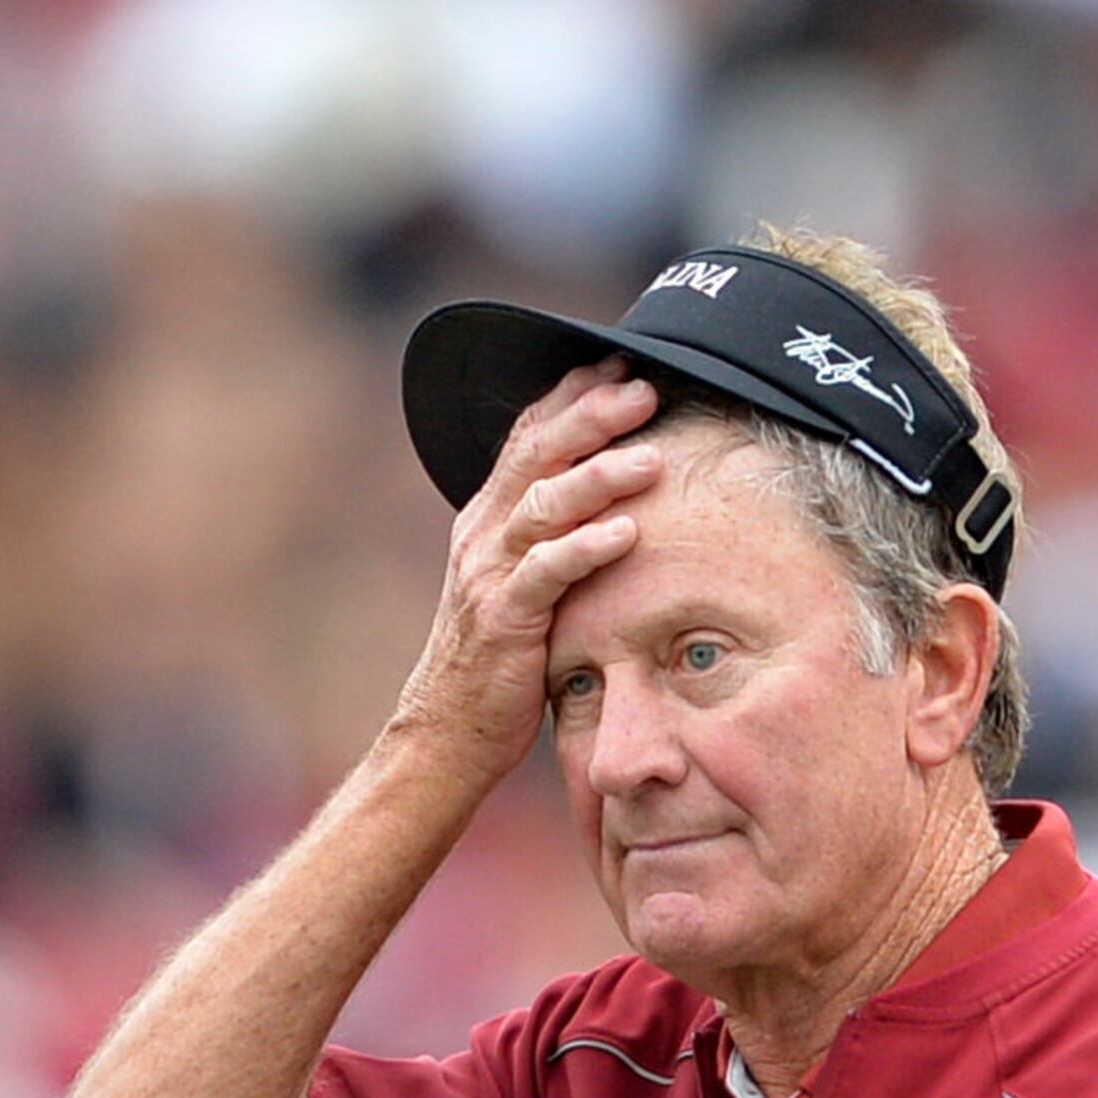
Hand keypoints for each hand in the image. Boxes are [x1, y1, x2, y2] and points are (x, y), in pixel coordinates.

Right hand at [390, 369, 664, 793]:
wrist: (446, 732)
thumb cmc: (498, 664)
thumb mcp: (521, 588)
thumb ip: (550, 542)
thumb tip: (606, 511)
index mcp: (487, 518)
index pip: (527, 436)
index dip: (571, 396)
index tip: (619, 365)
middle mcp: (482, 533)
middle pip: (536, 452)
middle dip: (591, 415)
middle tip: (645, 391)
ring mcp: (489, 573)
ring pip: (542, 504)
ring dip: (599, 476)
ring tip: (651, 458)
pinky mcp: (503, 620)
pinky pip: (546, 572)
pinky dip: (586, 549)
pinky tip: (628, 533)